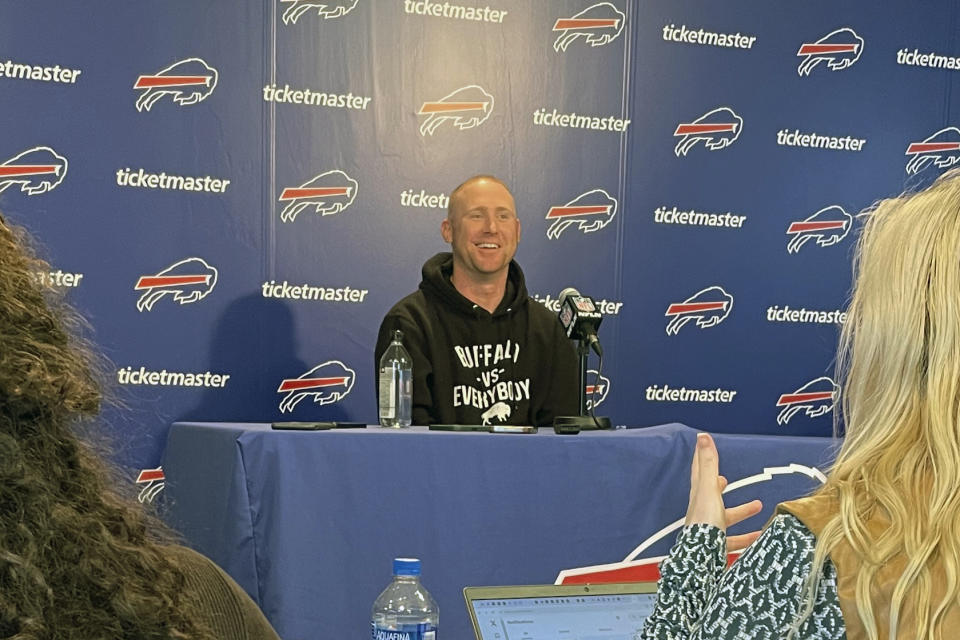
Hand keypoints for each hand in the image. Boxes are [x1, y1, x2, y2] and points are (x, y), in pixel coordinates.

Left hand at [685, 433, 762, 551]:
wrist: (701, 561)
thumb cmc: (704, 524)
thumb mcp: (708, 490)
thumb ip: (708, 464)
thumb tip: (702, 436)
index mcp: (699, 497)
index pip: (700, 472)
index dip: (702, 458)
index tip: (703, 445)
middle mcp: (702, 513)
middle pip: (712, 496)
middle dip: (720, 487)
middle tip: (726, 479)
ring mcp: (709, 531)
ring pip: (726, 518)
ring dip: (741, 511)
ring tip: (758, 506)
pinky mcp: (717, 548)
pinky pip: (733, 540)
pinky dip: (746, 537)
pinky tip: (758, 537)